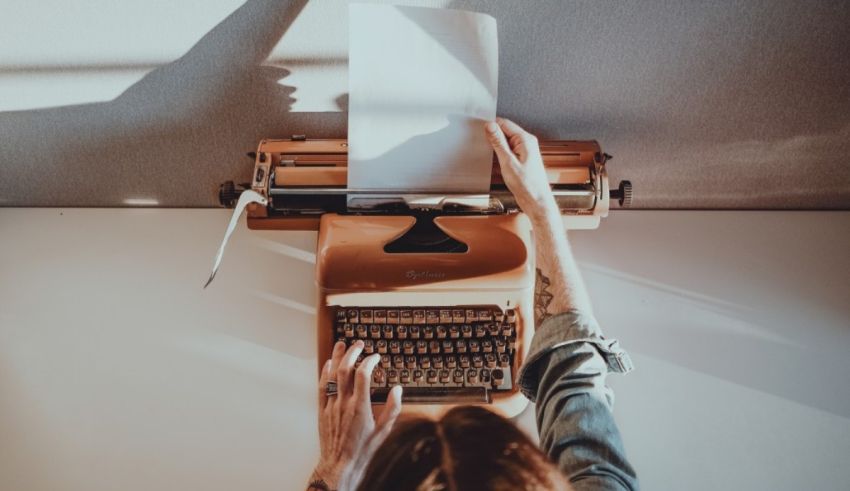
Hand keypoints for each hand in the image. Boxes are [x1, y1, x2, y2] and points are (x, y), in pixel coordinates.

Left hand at [313, 341, 402, 488]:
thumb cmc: (363, 449)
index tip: (376, 357)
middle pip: (345, 370)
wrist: (340, 464)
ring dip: (337, 357)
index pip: (363, 375)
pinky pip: (322, 386)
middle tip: (359, 344)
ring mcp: (331, 406)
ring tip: (342, 344)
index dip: (370, 361)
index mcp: (360, 406)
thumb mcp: (384, 430)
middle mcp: (344, 403)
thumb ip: (393, 408)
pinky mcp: (322, 410)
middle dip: (353, 353)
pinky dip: (325, 372)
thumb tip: (398, 389)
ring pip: (332, 375)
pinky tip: (329, 363)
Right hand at [485, 118, 557, 219]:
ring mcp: (525, 150)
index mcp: (526, 140)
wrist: (536, 201)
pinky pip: (508, 149)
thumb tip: (491, 126)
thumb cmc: (527, 185)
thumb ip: (498, 142)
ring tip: (492, 156)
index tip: (481, 131)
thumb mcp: (508, 162)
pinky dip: (501, 153)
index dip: (492, 126)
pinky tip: (497, 161)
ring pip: (506, 140)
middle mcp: (527, 143)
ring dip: (497, 145)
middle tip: (485, 146)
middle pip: (505, 130)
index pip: (505, 123)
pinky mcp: (522, 158)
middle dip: (494, 136)